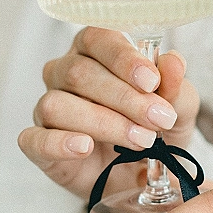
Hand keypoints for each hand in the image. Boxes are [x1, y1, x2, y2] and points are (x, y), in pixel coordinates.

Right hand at [18, 27, 199, 199]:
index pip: (99, 38)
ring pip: (59, 104)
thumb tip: (173, 63)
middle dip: (124, 98)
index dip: (124, 58)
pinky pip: (36, 139)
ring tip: (140, 140)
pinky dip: (60, 143)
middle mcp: (65, 72)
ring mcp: (48, 108)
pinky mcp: (38, 144)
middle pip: (80, 73)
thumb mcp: (177, 107)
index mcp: (96, 51)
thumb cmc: (154, 127)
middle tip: (158, 119)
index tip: (151, 81)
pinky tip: (85, 147)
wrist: (144, 174)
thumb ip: (174, 85)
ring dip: (104, 123)